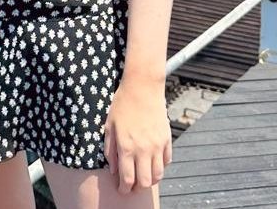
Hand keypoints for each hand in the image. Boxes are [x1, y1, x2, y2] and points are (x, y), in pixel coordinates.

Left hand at [103, 78, 170, 194]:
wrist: (143, 87)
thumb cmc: (122, 104)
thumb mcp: (109, 126)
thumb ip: (110, 150)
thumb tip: (113, 170)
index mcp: (126, 147)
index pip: (127, 180)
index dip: (124, 189)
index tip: (121, 190)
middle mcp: (143, 149)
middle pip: (144, 182)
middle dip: (137, 189)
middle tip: (132, 187)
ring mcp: (157, 145)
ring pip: (158, 175)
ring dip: (150, 180)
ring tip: (143, 176)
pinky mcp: (167, 139)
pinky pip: (166, 161)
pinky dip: (160, 166)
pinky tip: (152, 162)